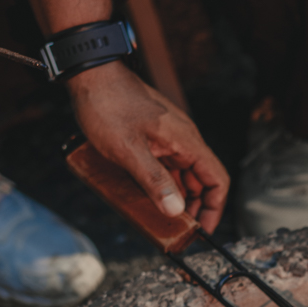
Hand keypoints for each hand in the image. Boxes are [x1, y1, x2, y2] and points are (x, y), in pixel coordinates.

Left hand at [67, 63, 228, 232]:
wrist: (90, 74)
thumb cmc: (108, 106)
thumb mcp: (129, 150)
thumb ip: (154, 181)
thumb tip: (176, 210)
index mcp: (186, 141)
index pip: (217, 179)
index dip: (214, 208)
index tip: (202, 230)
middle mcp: (182, 140)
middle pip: (201, 181)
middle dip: (194, 208)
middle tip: (179, 231)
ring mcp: (168, 138)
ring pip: (182, 175)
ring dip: (176, 198)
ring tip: (162, 220)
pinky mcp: (152, 138)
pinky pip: (165, 166)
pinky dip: (161, 185)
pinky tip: (147, 198)